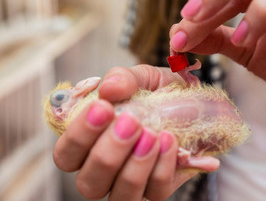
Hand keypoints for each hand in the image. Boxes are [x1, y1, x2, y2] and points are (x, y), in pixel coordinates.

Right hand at [53, 65, 206, 200]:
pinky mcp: (159, 188)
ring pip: (120, 196)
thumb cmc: (160, 92)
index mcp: (91, 142)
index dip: (79, 136)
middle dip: (108, 154)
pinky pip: (155, 191)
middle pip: (89, 183)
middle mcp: (106, 169)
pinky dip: (162, 167)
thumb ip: (123, 79)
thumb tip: (109, 88)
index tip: (103, 108)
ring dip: (135, 165)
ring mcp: (132, 183)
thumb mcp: (142, 78)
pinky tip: (170, 140)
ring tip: (152, 134)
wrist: (196, 103)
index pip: (67, 154)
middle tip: (131, 122)